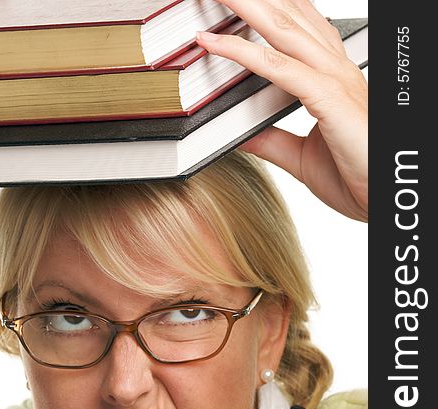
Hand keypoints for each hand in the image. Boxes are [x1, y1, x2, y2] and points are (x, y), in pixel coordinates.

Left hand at [196, 0, 367, 221]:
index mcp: (332, 79)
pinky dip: (243, 53)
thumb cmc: (357, 176)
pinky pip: (279, 68)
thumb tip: (240, 134)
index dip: (266, 10)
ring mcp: (334, 80)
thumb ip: (271, 141)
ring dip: (245, 6)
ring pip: (282, 31)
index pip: (296, 30)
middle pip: (288, 17)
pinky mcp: (330, 98)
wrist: (384, 199)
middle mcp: (334, 70)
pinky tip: (214, 43)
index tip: (236, 3)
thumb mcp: (300, 157)